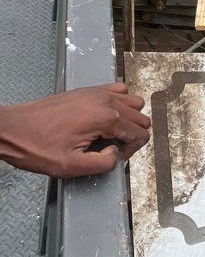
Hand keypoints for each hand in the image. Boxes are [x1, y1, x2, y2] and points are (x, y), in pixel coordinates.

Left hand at [0, 83, 150, 178]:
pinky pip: (117, 89)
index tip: (115, 156)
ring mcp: (95, 93)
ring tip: (112, 133)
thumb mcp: (71, 166)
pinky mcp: (86, 90)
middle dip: (133, 135)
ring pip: (133, 101)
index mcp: (104, 118)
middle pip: (140, 117)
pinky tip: (106, 118)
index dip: (131, 150)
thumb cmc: (36, 146)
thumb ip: (103, 164)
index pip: (140, 133)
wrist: (13, 130)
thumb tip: (116, 155)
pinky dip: (119, 103)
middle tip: (114, 148)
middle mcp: (103, 101)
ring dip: (129, 119)